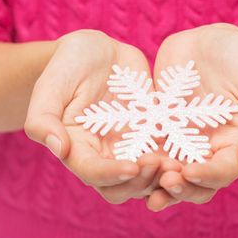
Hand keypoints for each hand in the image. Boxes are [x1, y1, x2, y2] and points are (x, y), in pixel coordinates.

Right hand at [25, 29, 175, 203]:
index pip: (92, 173)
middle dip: (142, 182)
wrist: (97, 50)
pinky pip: (168, 158)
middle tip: (162, 164)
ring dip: (163, 177)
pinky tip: (194, 151)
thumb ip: (43, 117)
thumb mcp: (51, 84)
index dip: (112, 174)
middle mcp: (102, 156)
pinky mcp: (151, 138)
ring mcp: (129, 149)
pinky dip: (180, 161)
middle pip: (122, 187)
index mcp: (75, 148)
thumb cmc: (68, 64)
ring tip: (180, 162)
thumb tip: (58, 148)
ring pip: (147, 180)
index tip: (132, 165)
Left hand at [145, 23, 237, 210]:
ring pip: (166, 172)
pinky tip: (121, 161)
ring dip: (154, 181)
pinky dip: (135, 158)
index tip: (190, 172)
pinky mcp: (157, 130)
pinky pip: (144, 148)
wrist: (212, 43)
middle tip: (164, 183)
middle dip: (179, 188)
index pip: (223, 172)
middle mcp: (206, 152)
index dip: (208, 176)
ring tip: (140, 181)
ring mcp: (179, 143)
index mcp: (235, 147)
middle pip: (194, 183)